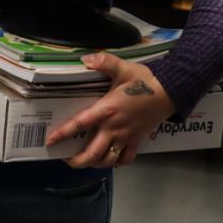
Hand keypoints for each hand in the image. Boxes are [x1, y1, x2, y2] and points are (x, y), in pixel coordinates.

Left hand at [46, 53, 175, 168]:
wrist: (171, 92)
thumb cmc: (145, 80)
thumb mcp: (123, 68)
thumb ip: (104, 62)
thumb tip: (85, 59)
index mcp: (107, 110)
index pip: (80, 124)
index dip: (64, 134)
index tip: (50, 140)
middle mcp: (114, 128)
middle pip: (92, 153)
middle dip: (77, 160)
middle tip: (65, 158)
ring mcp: (126, 137)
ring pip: (107, 160)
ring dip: (94, 163)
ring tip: (84, 161)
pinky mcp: (137, 140)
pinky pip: (125, 159)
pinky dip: (116, 162)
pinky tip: (110, 159)